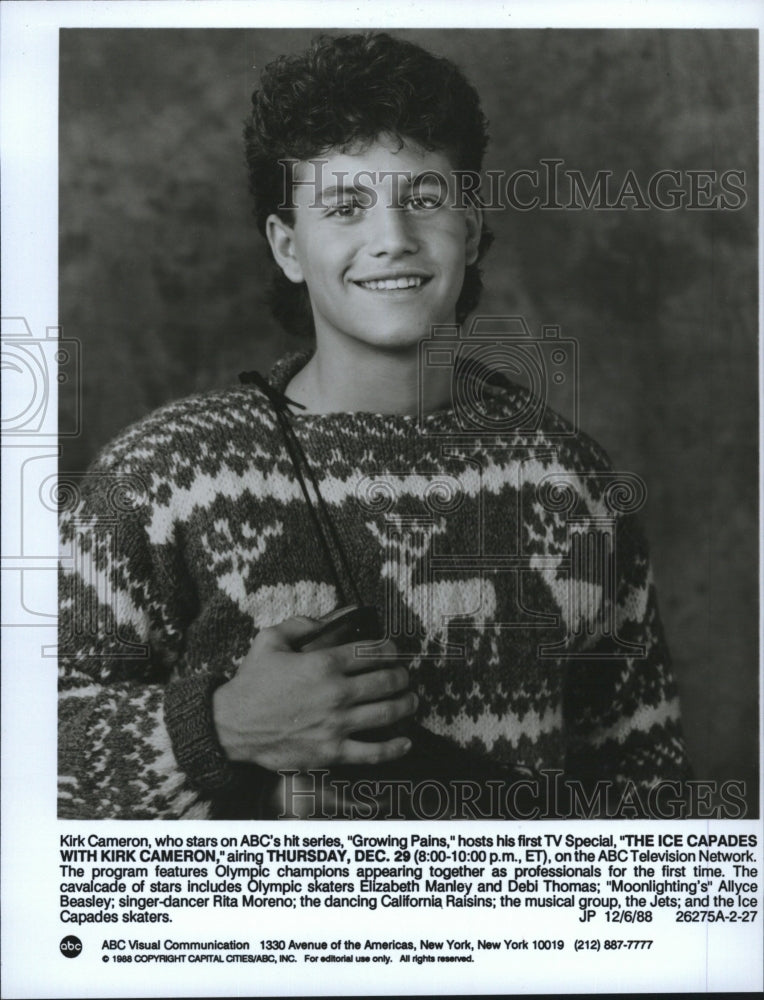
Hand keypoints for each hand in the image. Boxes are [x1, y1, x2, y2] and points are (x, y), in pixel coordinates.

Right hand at [212, 616, 415, 771]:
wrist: (232, 725)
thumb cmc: (251, 682)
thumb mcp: (269, 640)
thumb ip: (300, 624)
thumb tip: (325, 620)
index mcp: (324, 663)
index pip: (372, 651)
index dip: (390, 648)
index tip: (393, 650)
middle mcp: (336, 693)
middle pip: (386, 681)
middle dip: (402, 675)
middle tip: (404, 675)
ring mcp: (337, 724)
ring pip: (387, 713)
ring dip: (406, 705)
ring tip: (411, 700)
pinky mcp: (332, 752)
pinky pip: (373, 752)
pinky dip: (394, 748)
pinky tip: (405, 742)